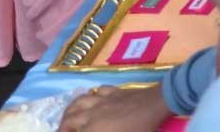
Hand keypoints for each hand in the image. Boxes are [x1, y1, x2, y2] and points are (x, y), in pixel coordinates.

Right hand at [57, 83, 171, 131]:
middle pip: (69, 119)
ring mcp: (103, 100)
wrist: (157, 104)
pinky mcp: (114, 91)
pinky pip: (97, 91)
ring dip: (70, 111)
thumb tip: (97, 130)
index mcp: (93, 130)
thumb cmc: (142, 128)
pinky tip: (91, 99)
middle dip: (62, 128)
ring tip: (69, 117)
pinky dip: (90, 96)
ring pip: (78, 102)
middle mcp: (92, 114)